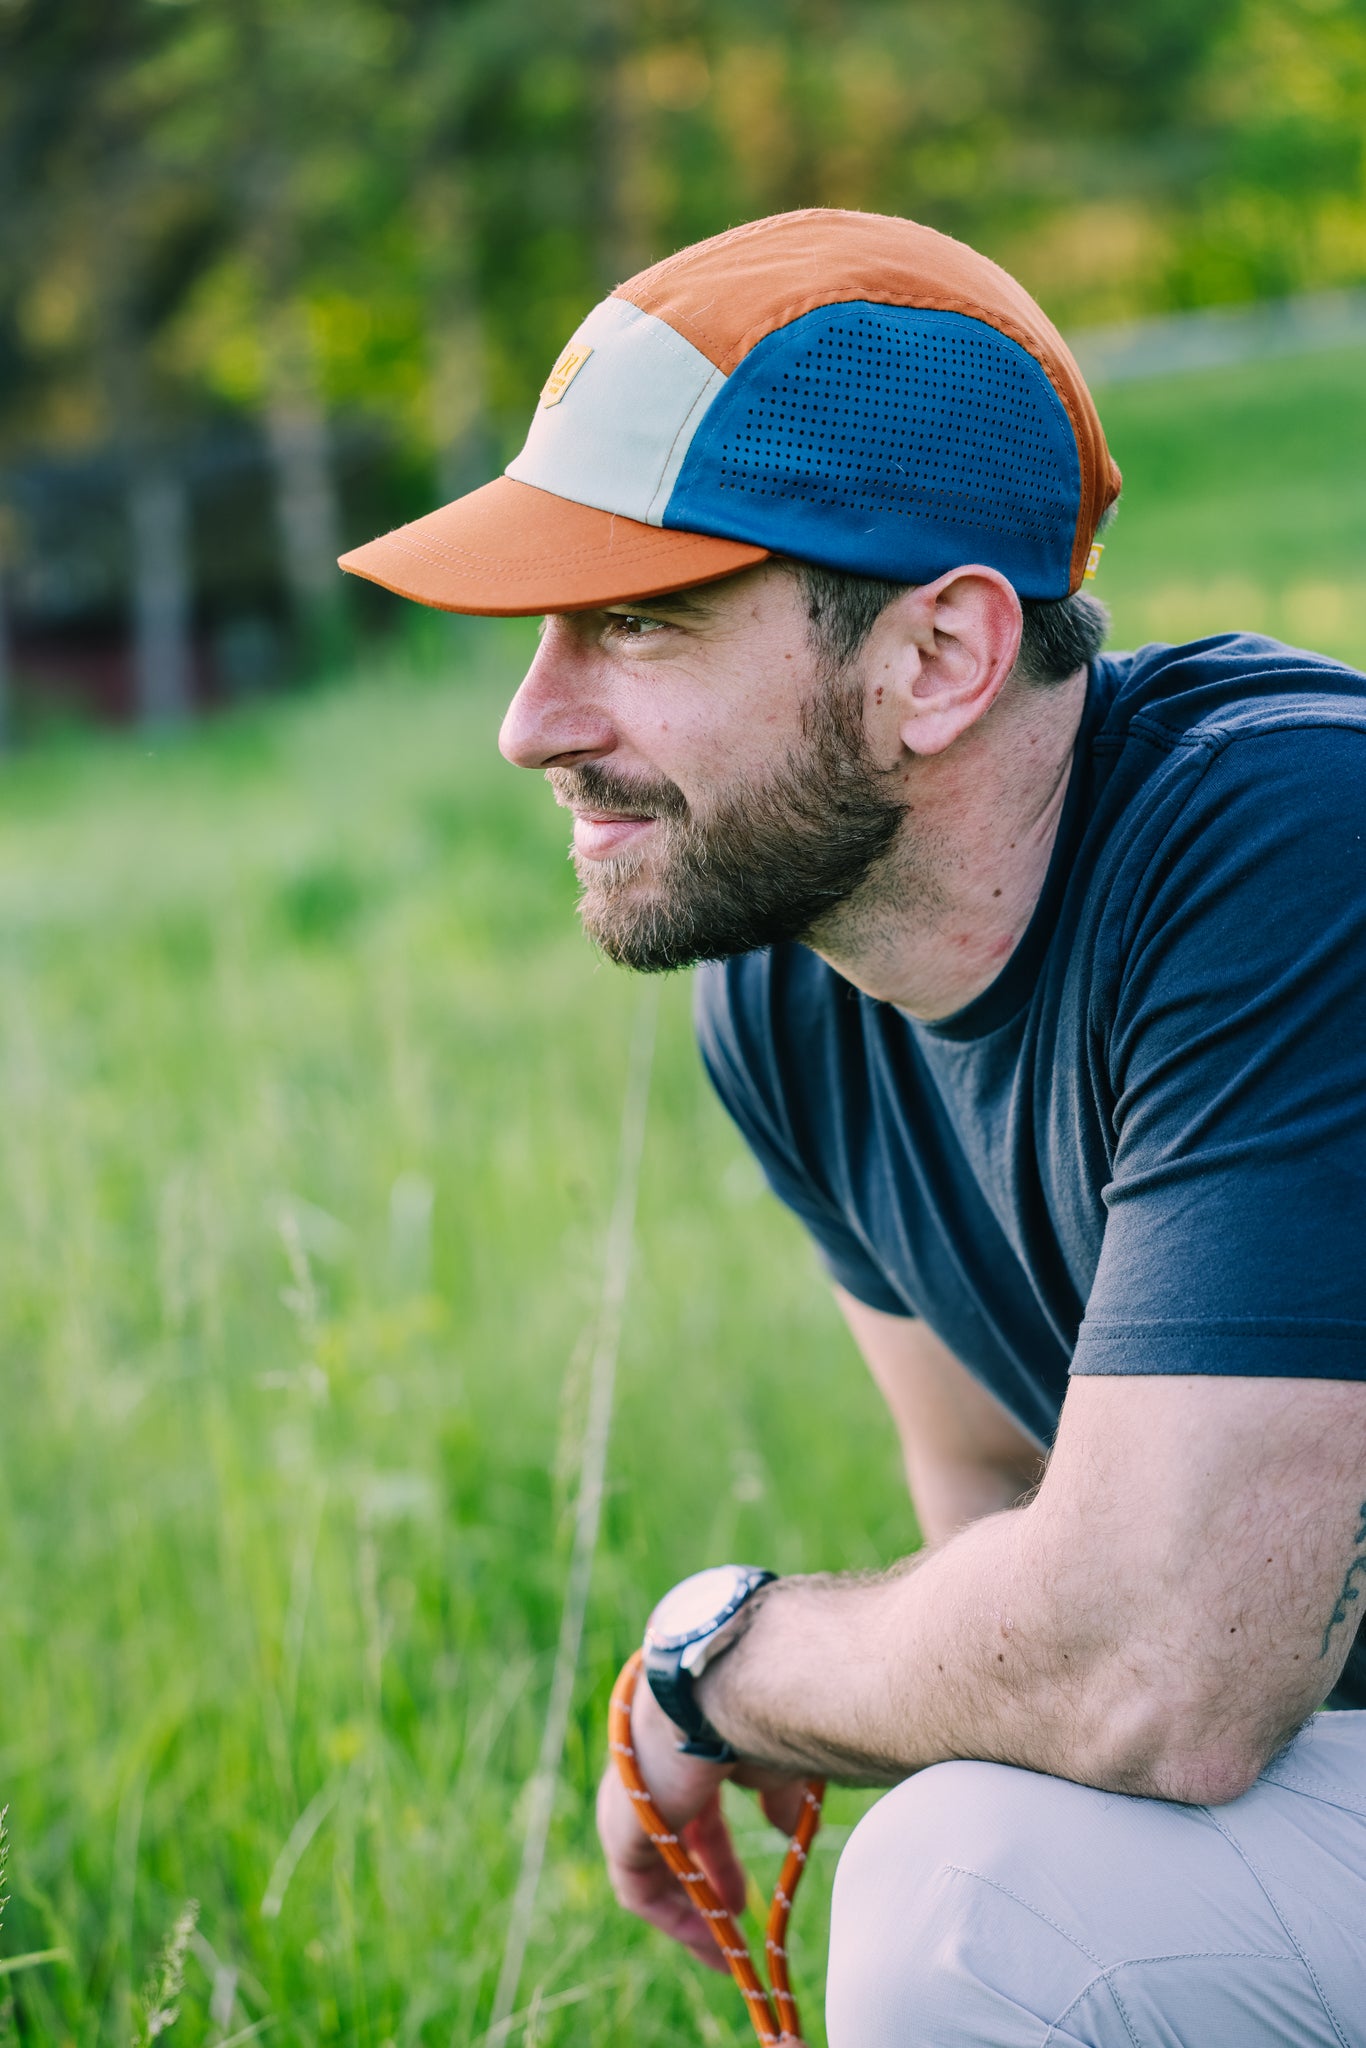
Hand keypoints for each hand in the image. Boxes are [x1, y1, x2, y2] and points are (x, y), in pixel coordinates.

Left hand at [595, 1675, 810, 1970]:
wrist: (730, 1688)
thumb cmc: (761, 1708)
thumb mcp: (776, 1756)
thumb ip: (777, 1794)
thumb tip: (785, 1826)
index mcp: (680, 1739)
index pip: (695, 1804)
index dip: (720, 1851)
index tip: (744, 1888)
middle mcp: (647, 1764)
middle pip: (673, 1833)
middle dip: (706, 1877)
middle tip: (736, 1913)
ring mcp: (629, 1795)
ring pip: (653, 1861)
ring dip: (690, 1904)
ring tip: (725, 1946)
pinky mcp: (620, 1826)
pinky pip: (639, 1885)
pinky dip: (673, 1916)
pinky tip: (710, 1940)